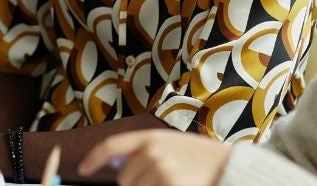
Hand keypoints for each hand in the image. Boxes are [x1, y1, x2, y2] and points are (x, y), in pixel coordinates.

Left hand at [78, 130, 230, 185]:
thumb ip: (145, 151)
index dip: (94, 158)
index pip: (112, 145)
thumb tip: (115, 164)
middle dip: (135, 183)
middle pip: (124, 178)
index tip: (83, 169)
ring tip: (173, 182)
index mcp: (151, 137)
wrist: (233, 167)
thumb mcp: (171, 144)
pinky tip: (177, 185)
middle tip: (160, 181)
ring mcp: (161, 171)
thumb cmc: (202, 159)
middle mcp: (152, 152)